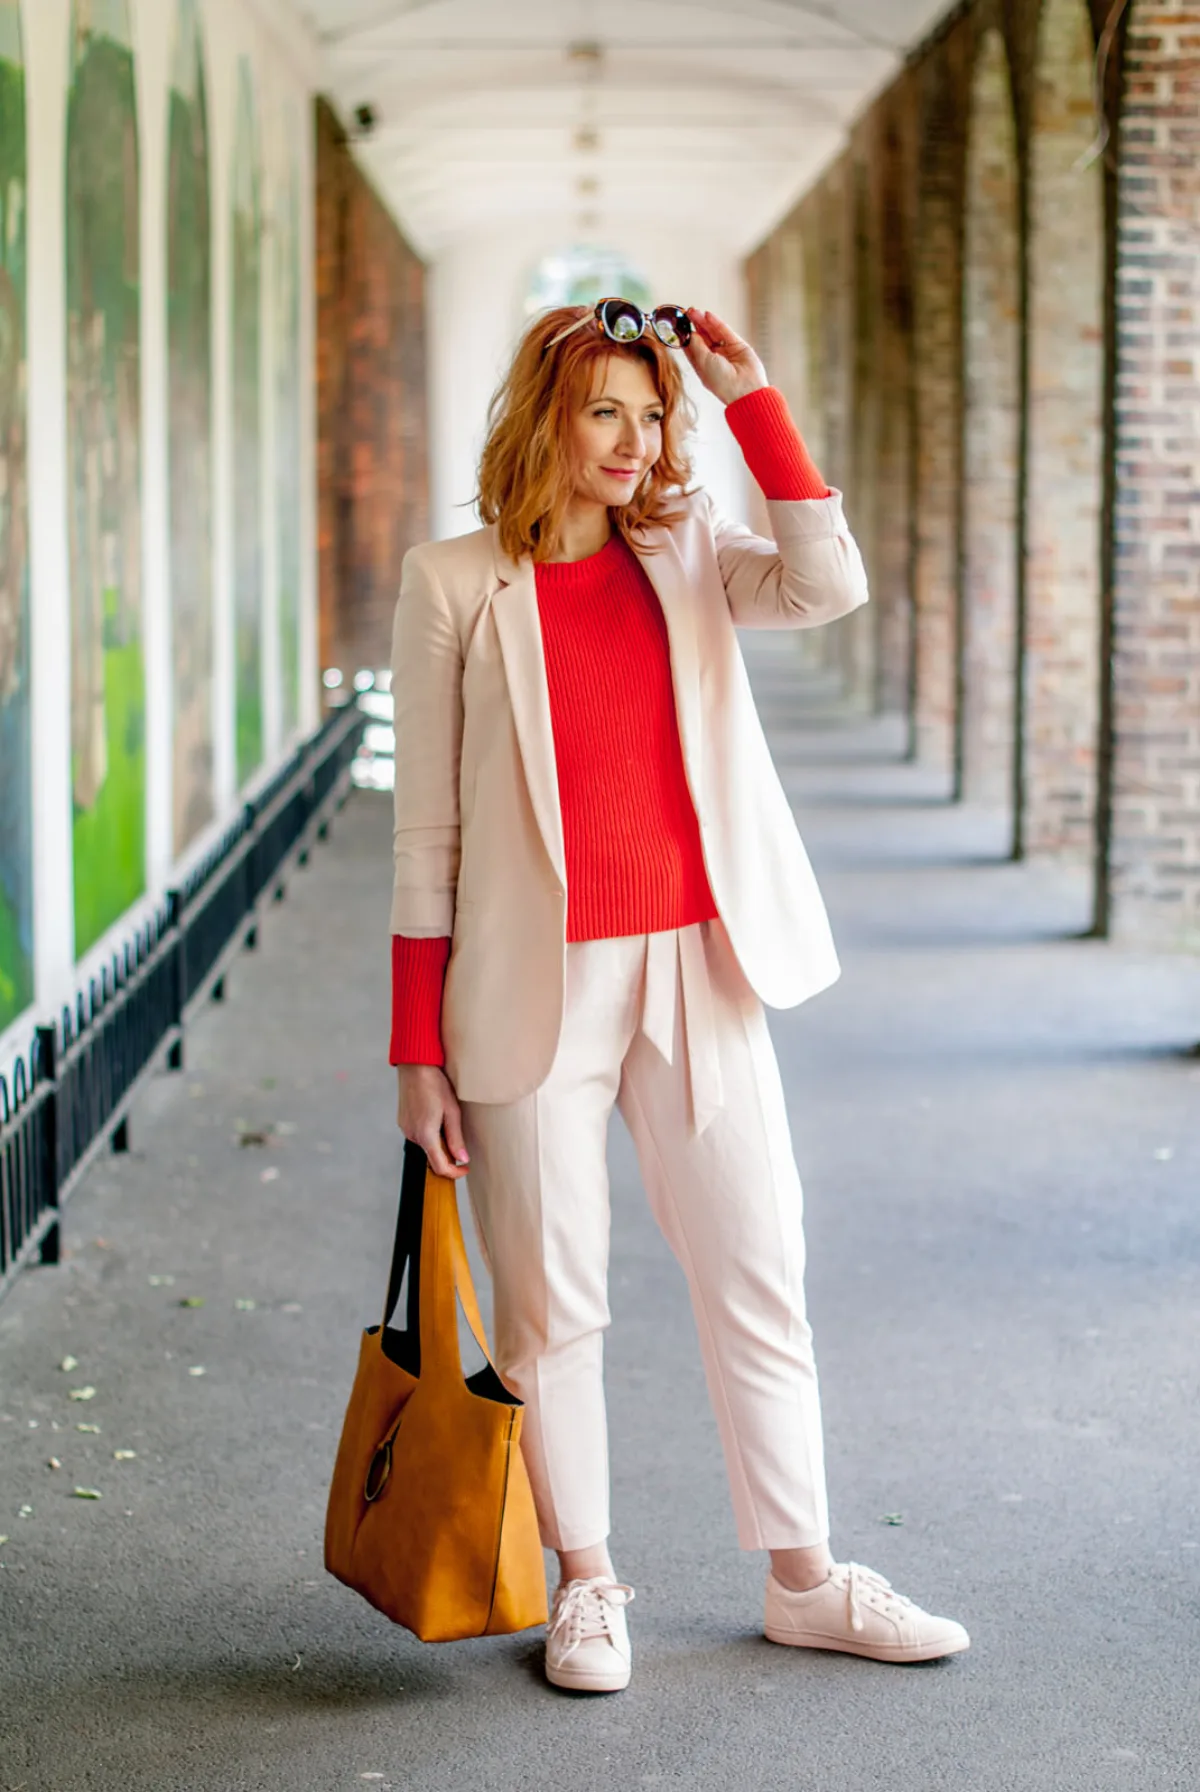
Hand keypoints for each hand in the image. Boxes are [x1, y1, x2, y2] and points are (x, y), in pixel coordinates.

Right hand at [396, 1064, 468, 1179]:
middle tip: (457, 1132)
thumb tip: (462, 1158)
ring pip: (426, 1144)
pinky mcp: (403, 1122)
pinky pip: (419, 1134)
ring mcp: (406, 1128)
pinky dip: (429, 1131)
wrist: (415, 1066)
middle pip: (432, 1155)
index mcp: (425, 1135)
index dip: (454, 1173)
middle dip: (447, 1151)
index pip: (439, 1167)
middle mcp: (412, 1135)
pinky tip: (434, 1113)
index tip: (465, 1168)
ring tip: (445, 1117)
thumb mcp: (452, 1111)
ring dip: (438, 1139)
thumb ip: (456, 1138)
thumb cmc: (435, 1084)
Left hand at [683, 308, 768, 406]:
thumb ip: (695, 345)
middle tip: (686, 313)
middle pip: (702, 338)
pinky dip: (716, 322)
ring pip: (713, 332)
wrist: (744, 388)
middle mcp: (714, 358)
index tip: (677, 324)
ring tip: (694, 311)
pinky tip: (708, 315)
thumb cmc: (722, 382)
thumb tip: (690, 333)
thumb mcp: (702, 362)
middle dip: (694, 325)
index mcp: (702, 366)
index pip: (692, 348)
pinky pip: (725, 331)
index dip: (685, 336)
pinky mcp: (737, 345)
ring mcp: (726, 351)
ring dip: (703, 322)